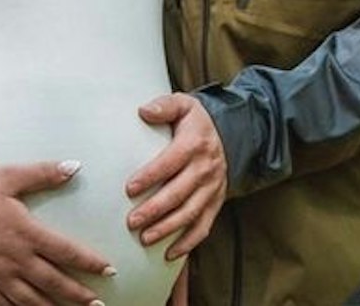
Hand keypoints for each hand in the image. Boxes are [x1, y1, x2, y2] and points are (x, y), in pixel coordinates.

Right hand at [0, 160, 114, 305]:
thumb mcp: (7, 176)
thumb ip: (42, 173)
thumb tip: (75, 167)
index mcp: (26, 232)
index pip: (67, 251)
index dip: (90, 262)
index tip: (109, 270)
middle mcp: (16, 259)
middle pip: (55, 282)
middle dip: (79, 295)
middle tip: (98, 304)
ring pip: (34, 301)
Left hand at [124, 93, 226, 260]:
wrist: (230, 133)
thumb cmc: (195, 121)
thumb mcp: (183, 104)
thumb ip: (163, 106)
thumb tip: (143, 111)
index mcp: (195, 144)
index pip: (170, 162)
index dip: (150, 176)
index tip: (129, 189)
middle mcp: (206, 168)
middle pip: (179, 193)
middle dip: (155, 210)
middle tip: (132, 222)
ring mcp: (213, 188)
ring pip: (190, 214)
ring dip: (168, 229)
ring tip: (145, 239)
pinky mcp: (216, 202)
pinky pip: (204, 227)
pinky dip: (188, 243)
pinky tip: (169, 254)